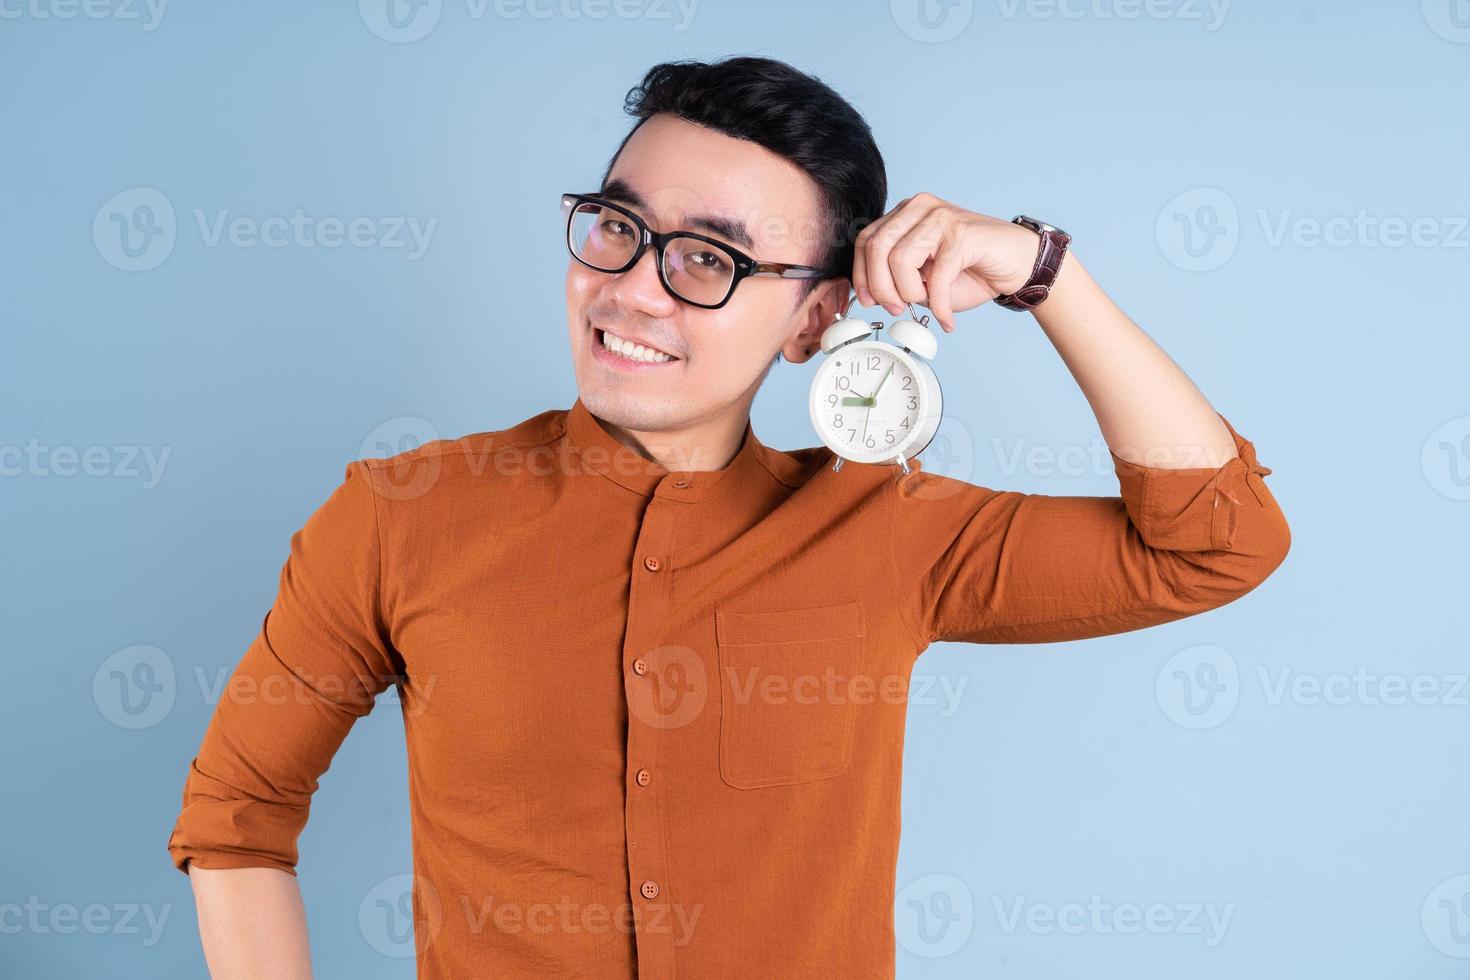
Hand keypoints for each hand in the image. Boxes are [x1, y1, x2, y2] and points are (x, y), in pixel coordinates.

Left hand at [851, 192, 1043, 332]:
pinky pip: (936, 277)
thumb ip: (897, 277)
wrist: (1017, 264)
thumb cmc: (971, 270)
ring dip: (910, 294)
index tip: (868, 300)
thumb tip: (871, 295)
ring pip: (901, 260)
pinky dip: (940, 305)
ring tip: (928, 305)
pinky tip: (947, 318)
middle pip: (877, 247)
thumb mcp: (923, 276)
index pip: (866, 239)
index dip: (862, 273)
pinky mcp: (962, 234)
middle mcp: (921, 208)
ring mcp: (942, 217)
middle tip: (897, 308)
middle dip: (881, 287)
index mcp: (907, 213)